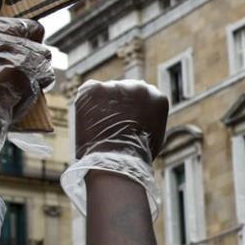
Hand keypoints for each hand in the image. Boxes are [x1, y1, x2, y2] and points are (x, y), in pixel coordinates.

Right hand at [0, 0, 54, 168]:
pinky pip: (46, 70)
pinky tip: (22, 89)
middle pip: (33, 27)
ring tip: (16, 81)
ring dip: (36, 65)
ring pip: (42, 51)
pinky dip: (39, 81)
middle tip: (19, 60)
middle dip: (32, 42)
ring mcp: (17, 46)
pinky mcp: (33, 64)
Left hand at [61, 80, 167, 218]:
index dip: (133, 108)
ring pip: (107, 90)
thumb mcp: (155, 136)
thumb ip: (150, 119)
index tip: (126, 119)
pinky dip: (86, 103)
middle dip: (118, 103)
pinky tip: (90, 119)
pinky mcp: (95, 88)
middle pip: (126, 89)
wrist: (117, 158)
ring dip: (102, 103)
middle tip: (110, 122)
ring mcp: (117, 86)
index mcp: (158, 97)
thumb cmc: (136, 155)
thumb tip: (144, 116)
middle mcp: (140, 87)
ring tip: (99, 125)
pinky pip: (88, 90)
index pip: (144, 96)